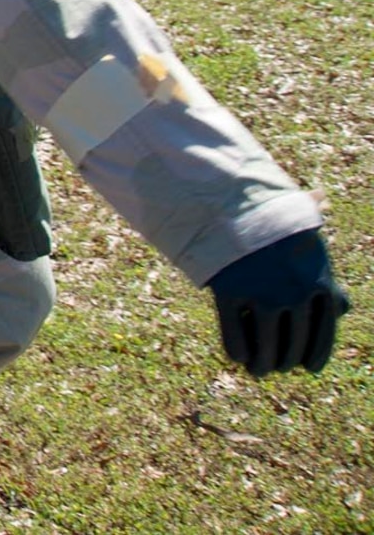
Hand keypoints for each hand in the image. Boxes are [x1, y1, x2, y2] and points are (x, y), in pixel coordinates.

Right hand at [207, 229, 349, 374]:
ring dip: (263, 365)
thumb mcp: (310, 247)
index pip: (323, 334)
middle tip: (278, 367)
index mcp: (320, 283)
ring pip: (266, 346)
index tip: (308, 368)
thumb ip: (325, 278)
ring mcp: (261, 293)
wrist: (238, 201)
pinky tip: (239, 357)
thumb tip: (344, 308)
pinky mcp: (229, 291)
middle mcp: (295, 293)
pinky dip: (238, 351)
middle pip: (293, 343)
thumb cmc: (276, 226)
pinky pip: (235, 335)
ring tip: (258, 371)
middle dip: (286, 361)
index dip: (316, 355)